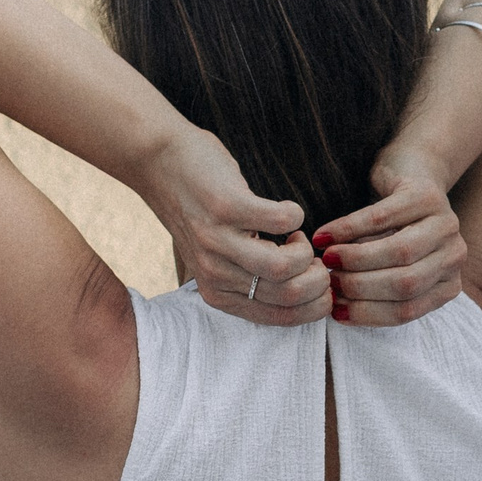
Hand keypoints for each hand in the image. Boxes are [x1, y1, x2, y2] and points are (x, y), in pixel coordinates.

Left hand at [146, 126, 330, 324]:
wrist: (159, 162)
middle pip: (288, 295)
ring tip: (297, 237)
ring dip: (305, 251)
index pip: (281, 318)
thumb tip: (300, 290)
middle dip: (319, 279)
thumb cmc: (198, 208)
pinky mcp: (226, 206)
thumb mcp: (216, 258)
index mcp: (217, 292)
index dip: (315, 304)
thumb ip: (246, 277)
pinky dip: (295, 214)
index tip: (322, 281)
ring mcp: (218, 240)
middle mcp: (215, 273)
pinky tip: (287, 209)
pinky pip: (281, 221)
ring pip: (282, 267)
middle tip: (315, 258)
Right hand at [313, 143, 465, 324]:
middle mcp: (455, 256)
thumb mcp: (390, 266)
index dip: (368, 314)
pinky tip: (324, 236)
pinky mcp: (426, 194)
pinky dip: (349, 228)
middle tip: (328, 283)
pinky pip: (382, 218)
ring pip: (399, 253)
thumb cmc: (394, 229)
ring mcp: (446, 224)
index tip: (335, 312)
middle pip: (406, 284)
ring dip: (356, 259)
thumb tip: (337, 306)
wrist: (412, 170)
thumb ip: (374, 286)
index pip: (408, 310)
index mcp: (448, 282)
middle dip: (361, 287)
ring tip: (326, 260)